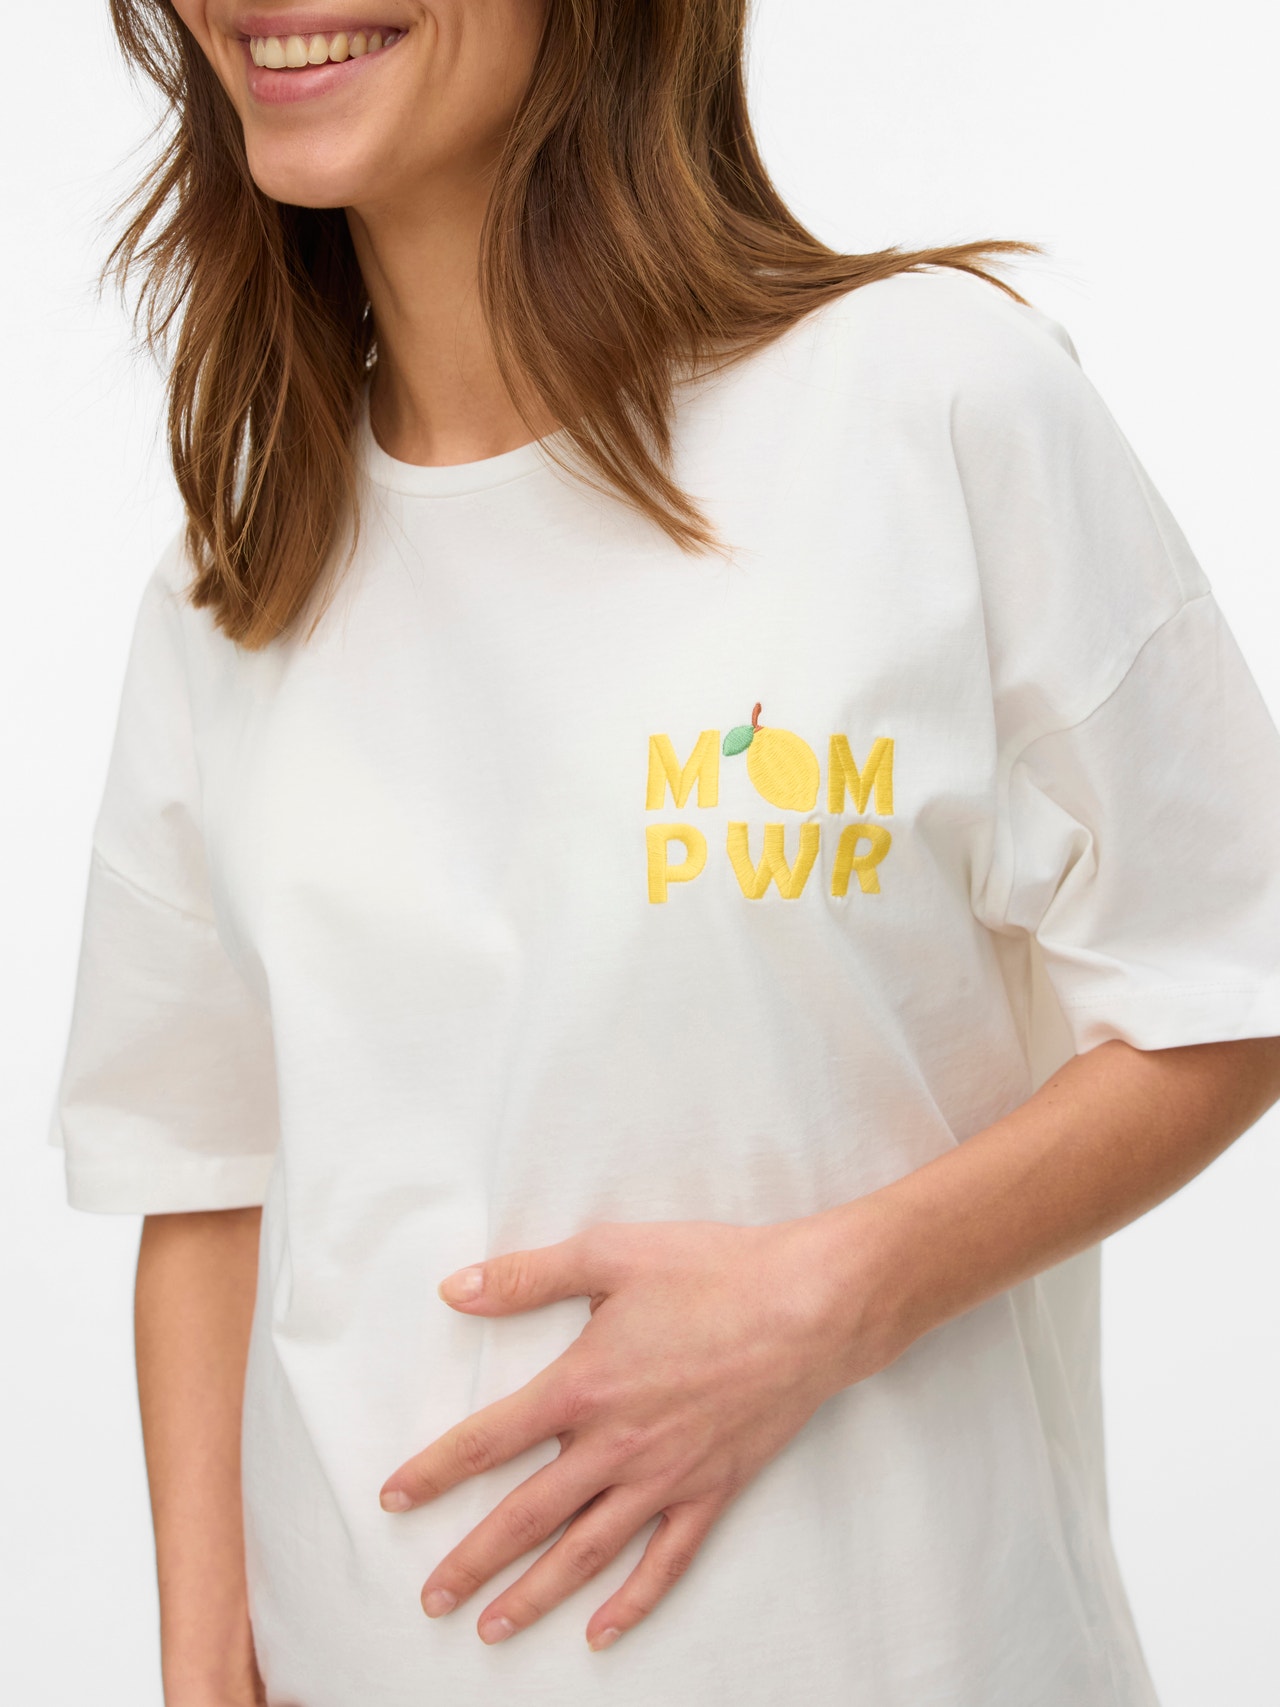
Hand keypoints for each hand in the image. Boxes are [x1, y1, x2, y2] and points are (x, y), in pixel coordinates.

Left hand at [379, 1213, 898, 1651]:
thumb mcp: (610, 1254)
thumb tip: (455, 1290)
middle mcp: (616, 1446)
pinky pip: (666, 1562)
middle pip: (526, 1518)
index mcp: (583, 1387)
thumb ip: (527, 1277)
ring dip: (534, 1595)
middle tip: (430, 1598)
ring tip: (491, 1629)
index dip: (434, 1473)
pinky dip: (633, 1602)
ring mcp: (666, 1477)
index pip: (487, 1443)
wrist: (810, 1305)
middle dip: (472, 1561)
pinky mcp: (713, 1490)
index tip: (393, 1501)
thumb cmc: (713, 1271)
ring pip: (586, 1553)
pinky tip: (602, 1632)